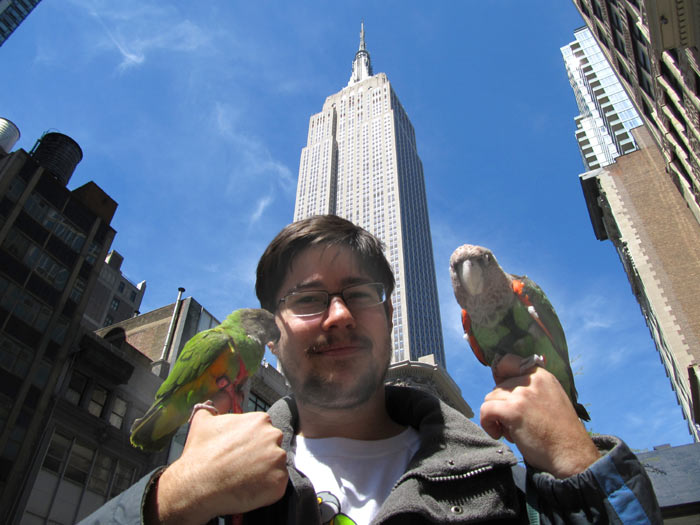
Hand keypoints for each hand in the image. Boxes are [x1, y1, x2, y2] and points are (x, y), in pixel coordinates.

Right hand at [148, 394, 287, 523]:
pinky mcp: (279, 481)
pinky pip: (277, 484)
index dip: (251, 444)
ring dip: (264, 473)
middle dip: (260, 456)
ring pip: (276, 466)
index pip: (263, 431)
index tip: (240, 452)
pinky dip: (266, 489)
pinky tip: (249, 490)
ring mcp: (278, 459)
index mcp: (260, 420)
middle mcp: (273, 436)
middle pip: (272, 447)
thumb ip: (217, 404)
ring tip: (244, 479)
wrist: (196, 485)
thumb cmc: (200, 454)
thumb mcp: (203, 420)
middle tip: (241, 466)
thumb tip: (223, 396)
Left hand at [480, 354, 598, 477]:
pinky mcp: (513, 409)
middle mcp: (532, 380)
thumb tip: (503, 385)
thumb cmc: (560, 434)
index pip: (508, 361)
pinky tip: (499, 434)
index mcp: (542, 375)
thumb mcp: (550, 399)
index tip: (503, 394)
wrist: (571, 455)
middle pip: (498, 387)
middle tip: (515, 424)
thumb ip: (531, 389)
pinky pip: (486, 410)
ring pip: (490, 399)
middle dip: (501, 405)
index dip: (500, 376)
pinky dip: (487, 424)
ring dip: (495, 416)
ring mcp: (522, 394)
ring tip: (512, 431)